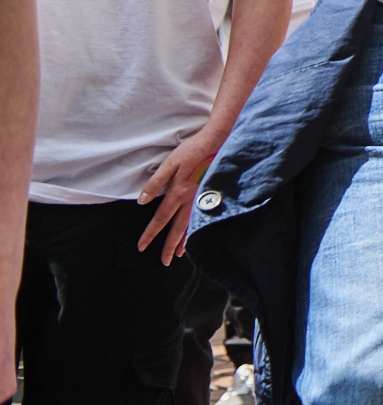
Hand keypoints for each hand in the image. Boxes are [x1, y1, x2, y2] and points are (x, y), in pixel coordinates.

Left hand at [136, 128, 221, 264]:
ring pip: (192, 225)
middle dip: (169, 246)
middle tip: (163, 262)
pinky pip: (203, 217)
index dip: (150, 233)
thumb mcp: (169, 163)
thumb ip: (155, 182)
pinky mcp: (212, 195)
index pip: (161, 219)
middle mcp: (190, 200)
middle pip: (178, 228)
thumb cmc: (193, 150)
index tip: (142, 247)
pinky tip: (198, 234)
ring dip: (185, 241)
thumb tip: (142, 201)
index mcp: (177, 193)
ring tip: (179, 255)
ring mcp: (203, 198)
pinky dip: (198, 229)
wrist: (218, 142)